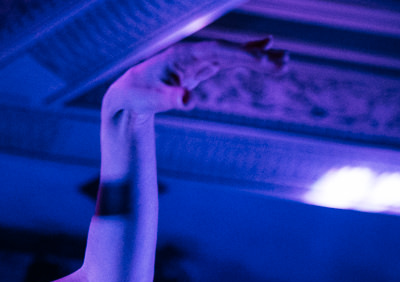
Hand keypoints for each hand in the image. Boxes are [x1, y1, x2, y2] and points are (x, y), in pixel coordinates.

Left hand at [106, 37, 287, 116]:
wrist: (127, 93)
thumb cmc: (137, 95)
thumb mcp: (151, 99)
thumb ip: (170, 98)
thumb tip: (188, 100)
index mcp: (182, 55)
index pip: (217, 51)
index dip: (240, 55)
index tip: (262, 62)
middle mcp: (193, 53)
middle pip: (229, 51)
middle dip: (256, 56)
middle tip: (283, 62)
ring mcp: (197, 59)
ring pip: (232, 55)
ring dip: (257, 58)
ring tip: (285, 61)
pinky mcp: (199, 68)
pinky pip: (227, 61)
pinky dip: (246, 58)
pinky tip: (265, 53)